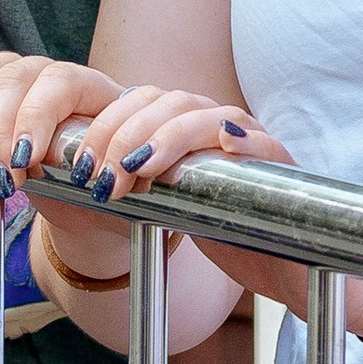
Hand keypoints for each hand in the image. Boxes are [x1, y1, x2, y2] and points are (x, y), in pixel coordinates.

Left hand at [48, 80, 287, 208]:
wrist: (275, 262)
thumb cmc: (219, 231)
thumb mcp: (168, 205)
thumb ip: (138, 183)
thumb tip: (85, 178)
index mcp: (185, 125)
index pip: (142, 101)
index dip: (107, 127)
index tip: (83, 168)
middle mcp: (216, 123)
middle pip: (169, 104)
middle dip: (128, 136)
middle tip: (105, 179)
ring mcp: (250, 139)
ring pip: (209, 117)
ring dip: (171, 137)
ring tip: (140, 168)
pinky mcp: (279, 164)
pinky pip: (265, 143)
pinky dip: (246, 139)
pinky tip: (228, 144)